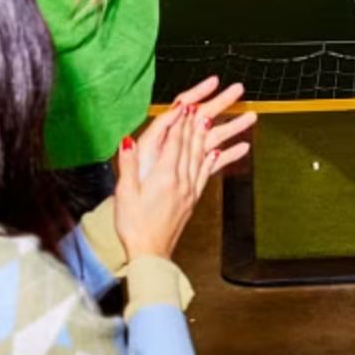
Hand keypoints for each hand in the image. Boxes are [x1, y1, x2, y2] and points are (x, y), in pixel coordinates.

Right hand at [115, 79, 253, 259]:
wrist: (150, 253)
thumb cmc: (134, 226)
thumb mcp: (125, 194)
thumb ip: (129, 165)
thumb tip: (128, 141)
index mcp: (164, 176)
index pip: (175, 140)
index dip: (181, 120)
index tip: (189, 103)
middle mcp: (181, 179)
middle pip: (194, 143)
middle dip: (203, 119)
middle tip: (215, 100)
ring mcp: (190, 189)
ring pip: (204, 154)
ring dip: (216, 134)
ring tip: (228, 118)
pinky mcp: (192, 198)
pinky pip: (207, 173)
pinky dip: (215, 159)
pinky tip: (221, 150)